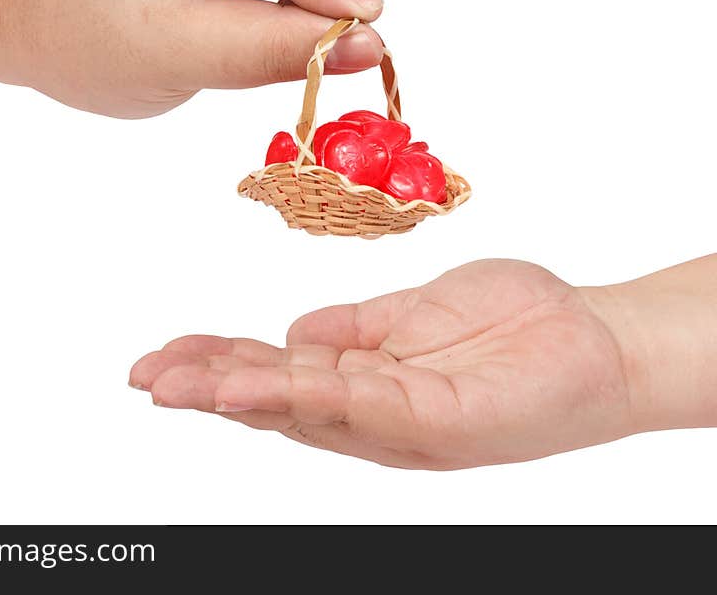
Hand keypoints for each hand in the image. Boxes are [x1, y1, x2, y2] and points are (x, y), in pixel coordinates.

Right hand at [130, 260, 638, 468]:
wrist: (592, 334)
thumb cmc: (506, 320)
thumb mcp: (409, 313)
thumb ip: (350, 328)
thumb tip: (290, 331)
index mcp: (362, 378)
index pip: (275, 368)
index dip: (218, 360)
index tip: (163, 351)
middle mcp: (370, 409)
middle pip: (275, 400)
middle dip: (205, 386)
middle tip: (144, 376)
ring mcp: (399, 420)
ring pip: (301, 411)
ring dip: (233, 395)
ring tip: (174, 384)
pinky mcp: (432, 422)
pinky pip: (352, 407)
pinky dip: (293, 395)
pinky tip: (248, 385)